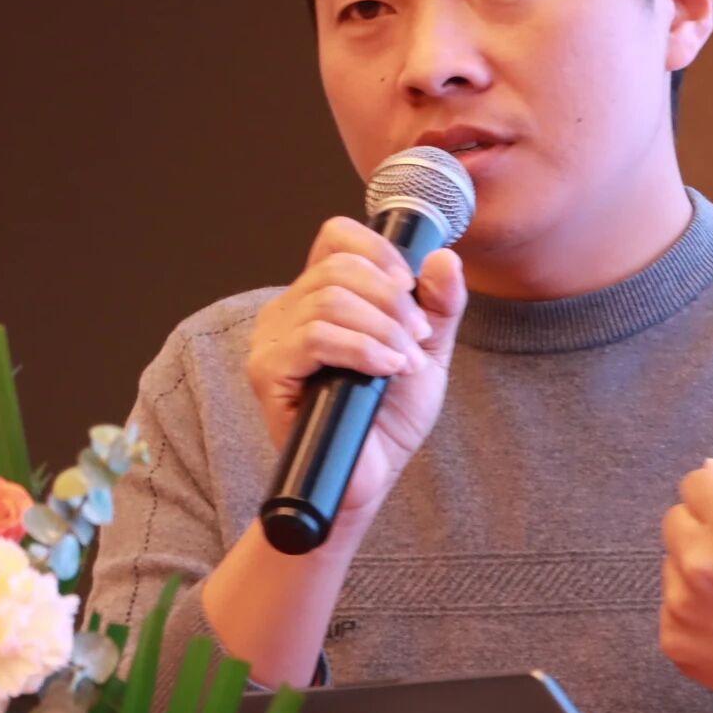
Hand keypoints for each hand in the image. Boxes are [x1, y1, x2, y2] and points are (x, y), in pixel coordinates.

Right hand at [246, 217, 467, 518]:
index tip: (412, 286)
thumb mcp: (427, 351)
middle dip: (392, 300)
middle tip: (417, 338)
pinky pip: (314, 338)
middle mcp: (290, 310)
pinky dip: (361, 349)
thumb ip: (440, 305)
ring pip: (328, 300)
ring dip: (382, 329)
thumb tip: (445, 257)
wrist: (369, 476)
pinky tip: (385, 369)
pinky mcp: (267, 372)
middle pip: (338, 266)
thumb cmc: (389, 416)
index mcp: (321, 295)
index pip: (337, 237)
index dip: (379, 251)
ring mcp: (273, 339)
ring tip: (404, 363)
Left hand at [661, 459, 712, 712]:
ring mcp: (683, 605)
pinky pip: (673, 606)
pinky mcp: (675, 641)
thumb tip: (712, 467)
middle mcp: (701, 560)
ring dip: (700, 570)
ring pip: (673, 564)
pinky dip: (698, 611)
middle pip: (676, 519)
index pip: (696, 481)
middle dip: (706, 528)